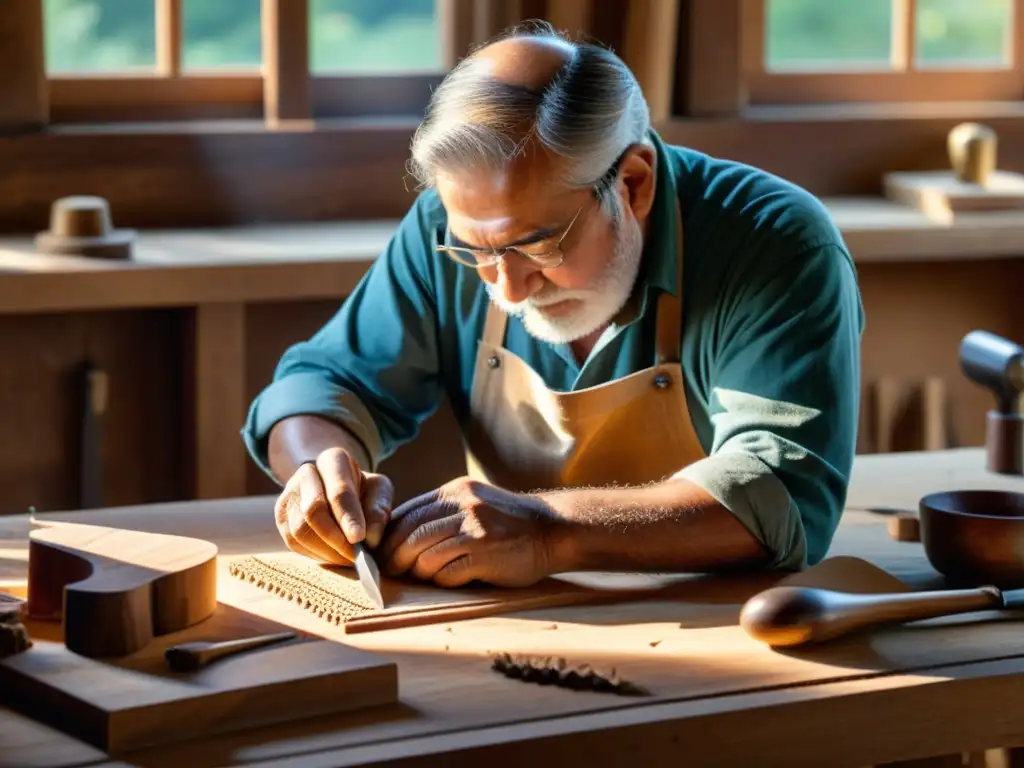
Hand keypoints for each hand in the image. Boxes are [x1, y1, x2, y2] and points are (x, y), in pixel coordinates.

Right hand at [274, 447, 393, 565]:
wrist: (335, 490)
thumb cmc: (362, 490)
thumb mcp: (379, 491)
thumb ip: (378, 509)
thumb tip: (369, 537)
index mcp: (333, 460)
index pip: (339, 490)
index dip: (348, 517)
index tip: (359, 538)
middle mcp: (306, 473)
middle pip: (313, 509)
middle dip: (335, 538)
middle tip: (355, 556)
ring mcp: (289, 495)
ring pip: (300, 529)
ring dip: (326, 551)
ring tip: (347, 559)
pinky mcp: (281, 518)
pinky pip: (293, 542)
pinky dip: (315, 555)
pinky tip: (333, 556)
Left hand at [378, 477, 560, 587]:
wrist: (553, 530)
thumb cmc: (510, 523)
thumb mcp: (475, 503)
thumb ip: (445, 513)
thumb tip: (403, 535)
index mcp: (455, 492)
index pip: (408, 512)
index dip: (390, 534)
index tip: (382, 551)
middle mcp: (463, 506)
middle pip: (411, 533)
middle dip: (395, 555)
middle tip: (389, 571)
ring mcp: (474, 529)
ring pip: (425, 554)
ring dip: (416, 571)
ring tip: (416, 578)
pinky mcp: (485, 553)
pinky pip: (448, 572)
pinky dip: (440, 580)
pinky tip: (445, 581)